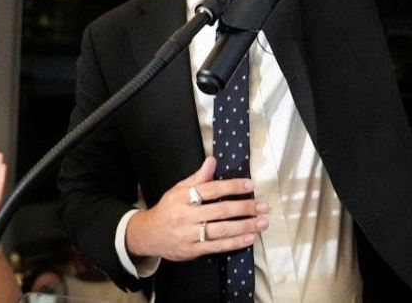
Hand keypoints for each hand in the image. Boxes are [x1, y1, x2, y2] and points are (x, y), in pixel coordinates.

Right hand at [124, 157, 266, 261]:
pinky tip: (249, 238)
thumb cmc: (167, 209)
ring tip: (262, 223)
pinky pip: (217, 246)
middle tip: (263, 206)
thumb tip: (212, 160)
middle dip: (244, 208)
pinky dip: (234, 242)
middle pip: (219, 211)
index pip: (210, 189)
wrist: (147, 235)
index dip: (231, 186)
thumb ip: (197, 177)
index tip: (250, 185)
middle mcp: (186, 215)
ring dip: (244, 226)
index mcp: (182, 197)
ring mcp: (189, 234)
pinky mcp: (192, 250)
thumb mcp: (178, 190)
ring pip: (221, 230)